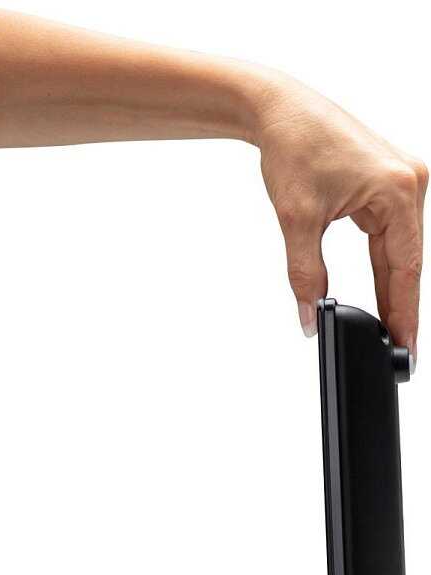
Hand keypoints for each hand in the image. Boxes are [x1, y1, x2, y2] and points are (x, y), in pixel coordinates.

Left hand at [248, 70, 426, 357]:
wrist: (279, 109)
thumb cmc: (293, 145)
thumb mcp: (298, 219)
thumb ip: (305, 275)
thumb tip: (310, 317)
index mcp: (398, 189)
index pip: (405, 267)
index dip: (403, 311)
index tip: (405, 345)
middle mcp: (410, 182)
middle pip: (408, 261)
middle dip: (399, 306)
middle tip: (400, 349)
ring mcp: (403, 182)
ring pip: (399, 251)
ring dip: (392, 288)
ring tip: (390, 329)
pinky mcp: (389, 185)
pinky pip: (390, 237)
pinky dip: (383, 265)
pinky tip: (383, 294)